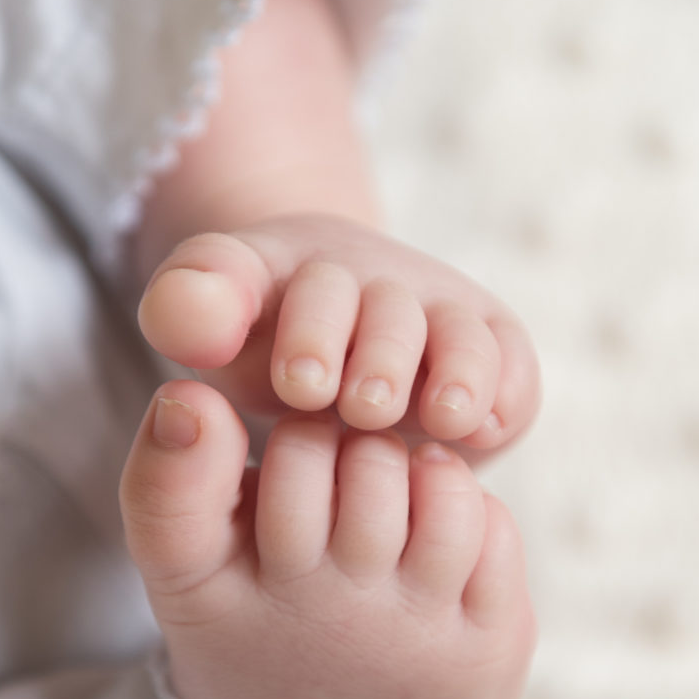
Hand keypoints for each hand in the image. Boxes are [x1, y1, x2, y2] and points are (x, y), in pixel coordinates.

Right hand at [120, 379, 535, 698]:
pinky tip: (429, 541)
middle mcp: (340, 616)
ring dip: (417, 475)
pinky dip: (465, 514)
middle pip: (372, 460)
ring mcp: (422, 637)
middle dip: (357, 452)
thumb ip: (167, 482)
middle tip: (343, 483)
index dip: (298, 442)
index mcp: (254, 591)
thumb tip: (190, 397)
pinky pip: (493, 530)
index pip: (297, 452)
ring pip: (443, 488)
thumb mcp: (180, 575)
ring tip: (391, 499)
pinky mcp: (490, 651)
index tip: (289, 476)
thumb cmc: (246, 640)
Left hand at [137, 212, 539, 454]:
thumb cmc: (254, 342)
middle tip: (363, 408)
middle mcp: (377, 283)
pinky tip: (483, 430)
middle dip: (380, 359)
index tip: (299, 385)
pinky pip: (512, 366)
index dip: (312, 329)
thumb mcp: (204, 322)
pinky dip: (504, 393)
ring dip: (454, 373)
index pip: (306, 281)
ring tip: (440, 418)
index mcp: (300, 268)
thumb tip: (203, 328)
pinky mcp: (490, 354)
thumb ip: (187, 309)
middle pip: (390, 312)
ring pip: (461, 335)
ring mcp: (440, 315)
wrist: (328, 345)